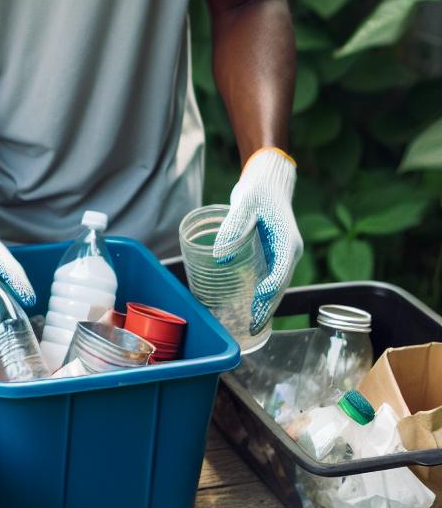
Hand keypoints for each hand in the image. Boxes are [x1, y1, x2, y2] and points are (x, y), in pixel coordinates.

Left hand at [213, 148, 300, 334]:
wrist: (269, 179)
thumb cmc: (258, 190)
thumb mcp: (245, 205)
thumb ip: (233, 228)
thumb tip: (219, 256)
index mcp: (287, 244)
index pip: (278, 278)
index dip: (267, 298)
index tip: (255, 313)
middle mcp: (289, 252)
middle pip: (279, 287)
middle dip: (266, 309)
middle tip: (250, 329)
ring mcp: (283, 253)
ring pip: (276, 284)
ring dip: (265, 304)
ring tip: (250, 324)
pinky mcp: (275, 251)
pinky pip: (271, 276)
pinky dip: (263, 291)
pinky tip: (250, 302)